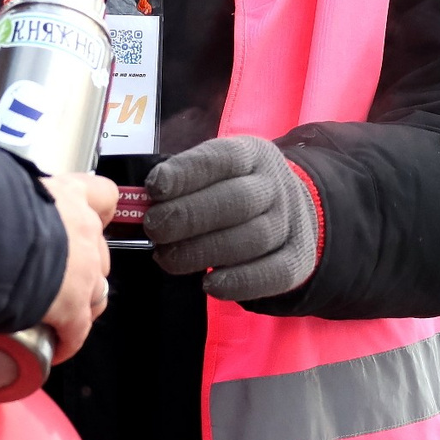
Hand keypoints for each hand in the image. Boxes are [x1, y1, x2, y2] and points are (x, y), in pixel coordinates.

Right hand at [35, 172, 117, 362]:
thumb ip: (3, 190)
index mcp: (66, 195)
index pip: (102, 195)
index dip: (96, 210)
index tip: (86, 218)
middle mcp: (82, 231)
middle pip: (99, 252)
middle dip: (83, 266)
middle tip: (54, 274)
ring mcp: (83, 271)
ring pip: (96, 293)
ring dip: (80, 304)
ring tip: (56, 313)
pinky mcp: (73, 308)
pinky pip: (77, 331)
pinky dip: (67, 340)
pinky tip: (54, 346)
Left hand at [144, 136, 319, 303]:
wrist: (295, 210)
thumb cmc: (235, 189)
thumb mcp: (216, 170)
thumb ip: (184, 180)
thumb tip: (141, 200)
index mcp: (252, 155)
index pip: (222, 158)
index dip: (186, 173)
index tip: (154, 189)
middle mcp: (275, 186)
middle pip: (237, 201)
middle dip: (189, 216)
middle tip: (154, 229)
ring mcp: (291, 223)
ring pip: (251, 239)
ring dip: (203, 252)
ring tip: (167, 258)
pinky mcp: (298, 259)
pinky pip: (272, 274)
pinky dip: (239, 282)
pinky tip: (208, 284)